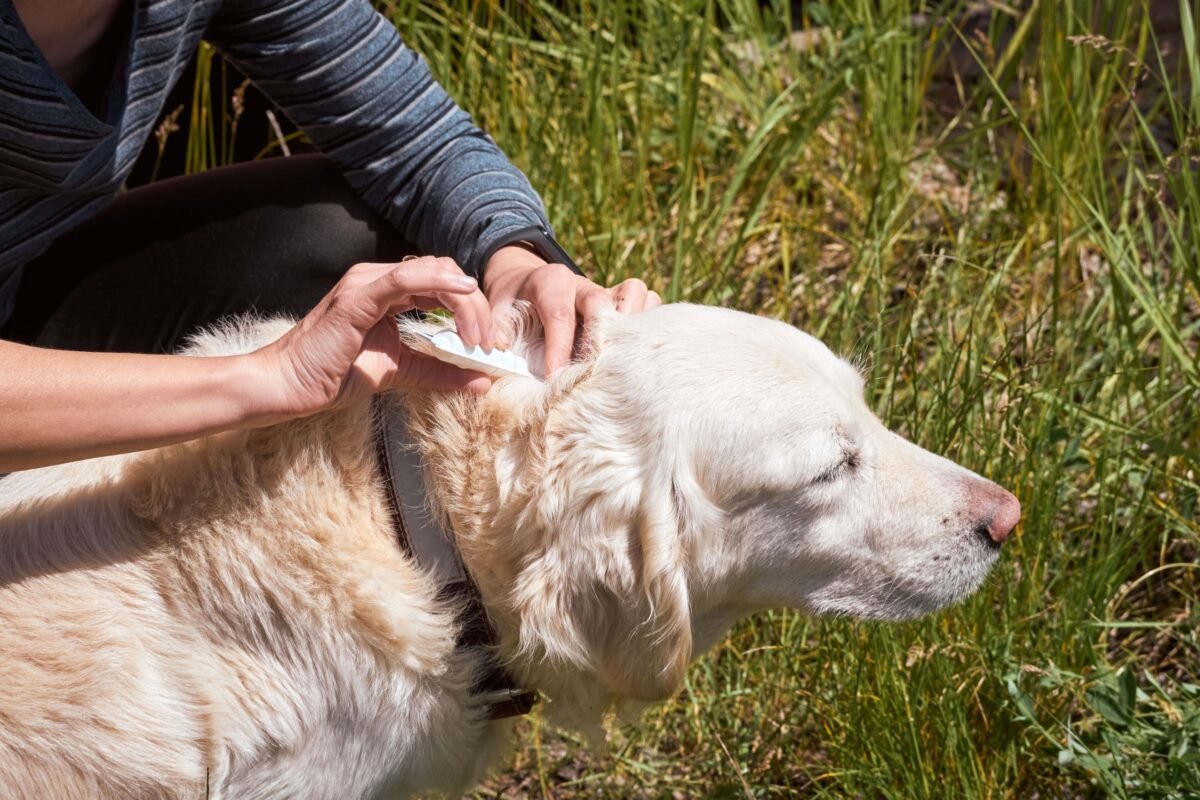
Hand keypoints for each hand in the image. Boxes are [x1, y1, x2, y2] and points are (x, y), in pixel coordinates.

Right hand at [250, 257, 495, 421]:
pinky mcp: (356, 297)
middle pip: (445, 274)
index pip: (443, 284)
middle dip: (476, 306)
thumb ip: (440, 372)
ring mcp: (366, 283)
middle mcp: (377, 279)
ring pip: (432, 273)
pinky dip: (437, 282)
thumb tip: (483, 381)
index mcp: (387, 291)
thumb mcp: (401, 372)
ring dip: (465, 303)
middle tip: (491, 343)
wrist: (288, 386)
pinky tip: (462, 293)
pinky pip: (402, 279)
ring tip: (479, 338)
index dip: (474, 308)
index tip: (492, 343)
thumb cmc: (334, 375)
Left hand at [483, 245, 661, 373]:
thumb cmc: (512, 305)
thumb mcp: (496, 313)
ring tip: (622, 358)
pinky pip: (650, 302)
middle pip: (602, 302)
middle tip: (592, 372)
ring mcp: (607, 291)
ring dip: (632, 325)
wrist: (525, 284)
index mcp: (550, 281)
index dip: (559, 348)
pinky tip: (636, 352)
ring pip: (635, 293)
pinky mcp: (623, 302)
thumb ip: (497, 332)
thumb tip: (500, 356)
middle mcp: (582, 283)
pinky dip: (649, 324)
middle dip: (599, 339)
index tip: (554, 378)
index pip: (559, 315)